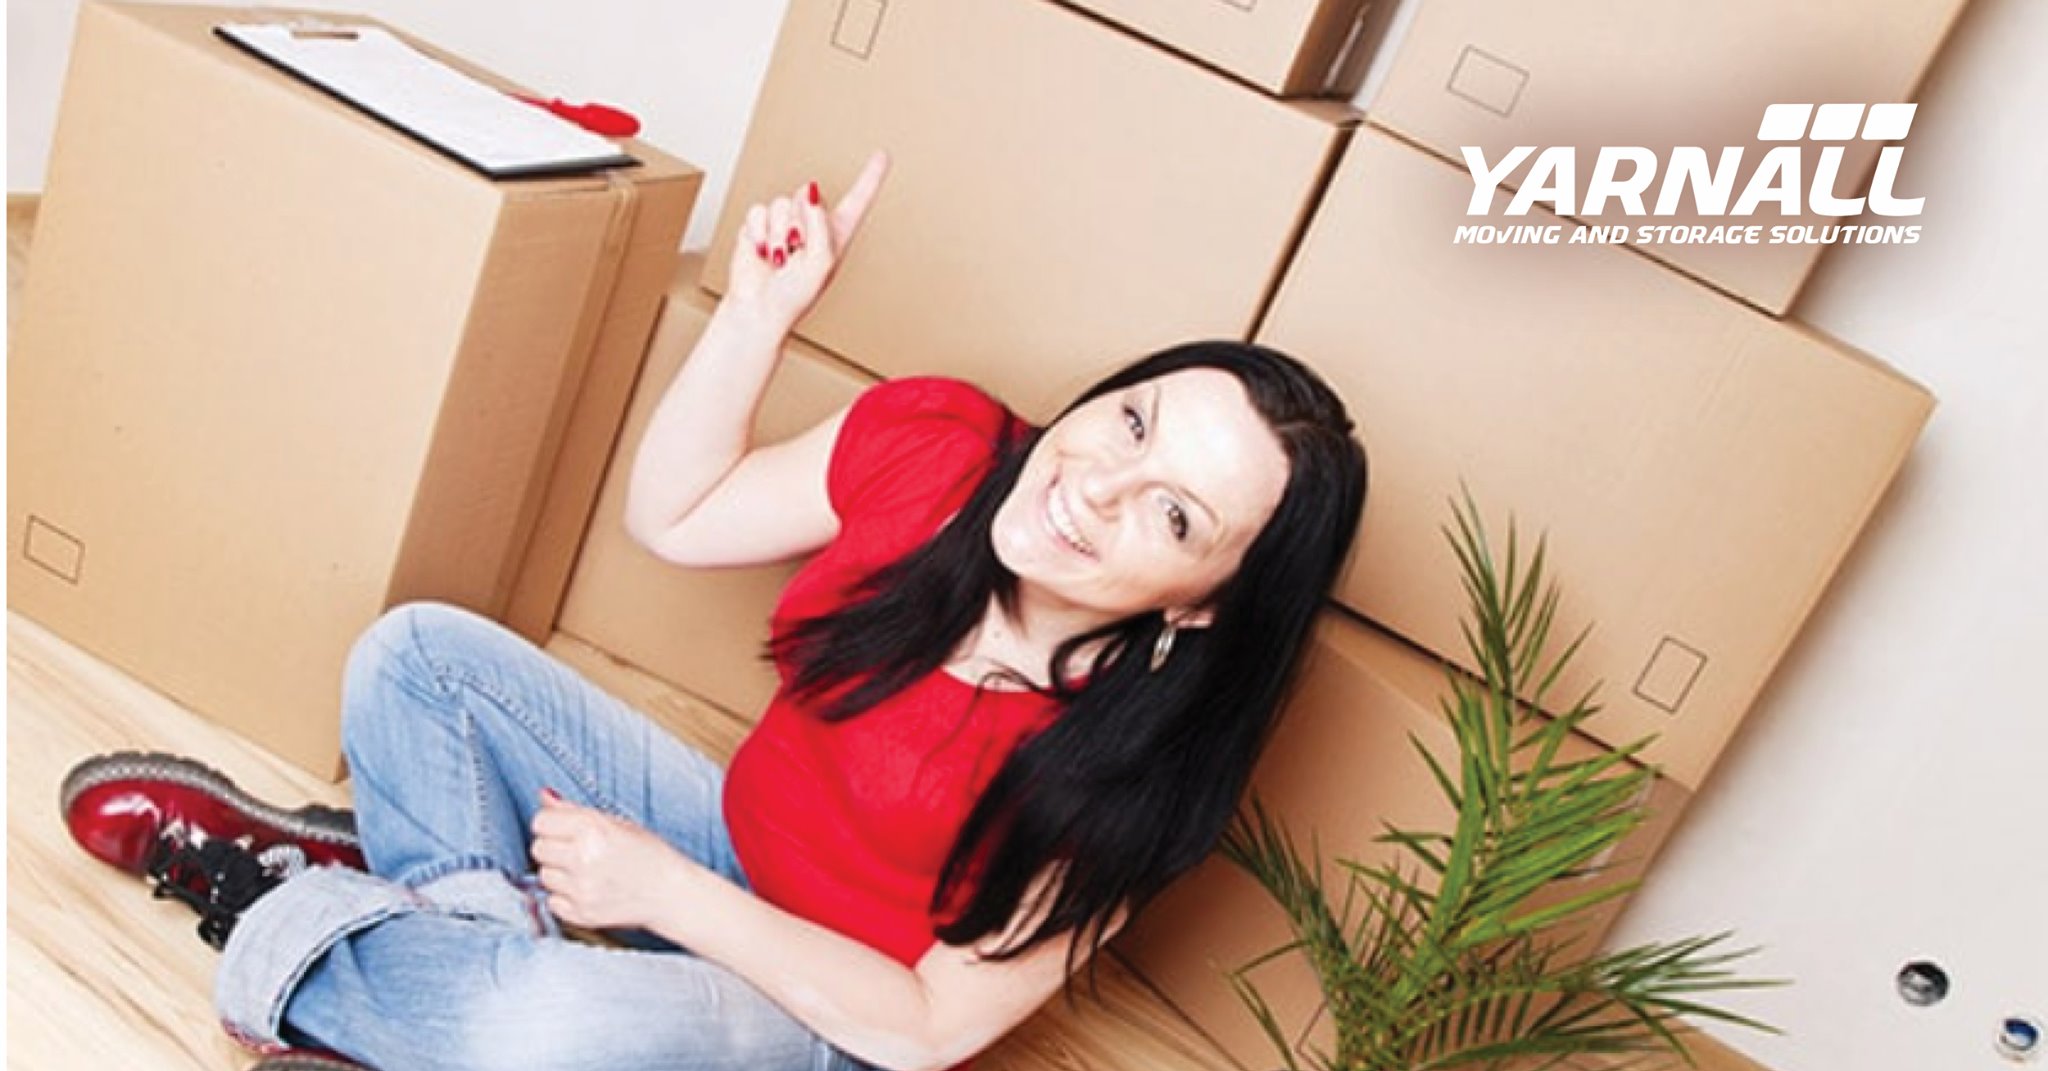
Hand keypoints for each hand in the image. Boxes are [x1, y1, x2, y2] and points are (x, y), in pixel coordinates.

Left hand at [530, 789, 694, 931]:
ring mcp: (581, 889)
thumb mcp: (616, 823)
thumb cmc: (648, 854)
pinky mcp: (581, 914)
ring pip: (543, 876)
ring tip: (586, 872)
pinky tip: (587, 890)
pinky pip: (552, 901)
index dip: (550, 824)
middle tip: (576, 851)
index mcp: (592, 829)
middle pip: (538, 849)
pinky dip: (564, 897)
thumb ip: (575, 811)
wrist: (671, 894)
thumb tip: (544, 796)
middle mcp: (583, 858)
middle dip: (553, 848)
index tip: (562, 829)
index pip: (541, 821)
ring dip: (559, 873)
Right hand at [724, 149, 889, 332]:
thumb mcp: (820, 262)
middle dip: (799, 221)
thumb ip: (821, 224)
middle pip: (809, 195)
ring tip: (779, 259)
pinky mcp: (760, 227)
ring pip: (782, 202)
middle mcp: (813, 228)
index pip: (857, 200)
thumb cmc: (794, 297)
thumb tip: (811, 193)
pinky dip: (758, 233)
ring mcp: (785, 226)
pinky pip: (758, 210)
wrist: (758, 311)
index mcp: (837, 237)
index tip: (882, 155)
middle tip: (795, 251)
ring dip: (778, 233)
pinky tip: (761, 252)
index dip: (870, 177)